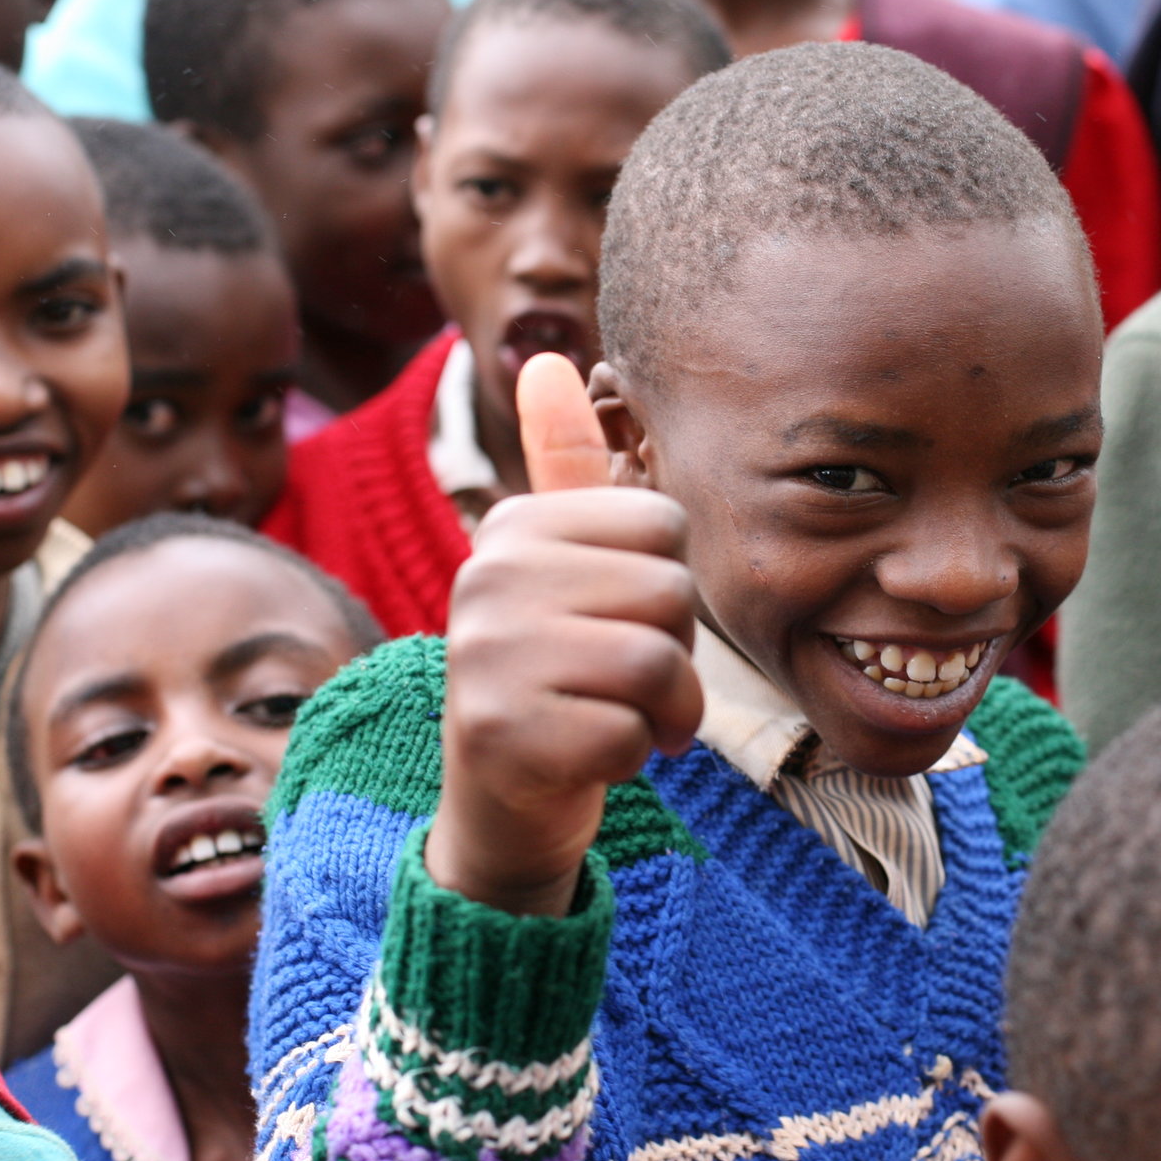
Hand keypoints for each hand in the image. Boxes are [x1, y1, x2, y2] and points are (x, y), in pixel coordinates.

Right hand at [425, 354, 703, 915]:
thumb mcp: (562, 567)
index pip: (664, 524)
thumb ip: (563, 468)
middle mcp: (487, 578)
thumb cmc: (558, 673)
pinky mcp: (503, 734)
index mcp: (513, 526)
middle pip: (668, 590)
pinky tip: (591, 759)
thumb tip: (546, 356)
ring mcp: (487, 656)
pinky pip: (632, 733)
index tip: (617, 619)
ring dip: (664, 711)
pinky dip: (632, 758)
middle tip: (620, 681)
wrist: (502, 804)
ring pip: (656, 662)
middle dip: (672, 652)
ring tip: (620, 719)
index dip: (667, 585)